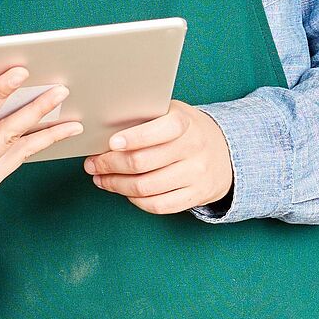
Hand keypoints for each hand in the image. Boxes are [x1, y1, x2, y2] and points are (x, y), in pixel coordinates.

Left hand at [81, 102, 234, 214]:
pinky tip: (124, 192)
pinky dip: (135, 200)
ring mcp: (196, 174)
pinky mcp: (196, 195)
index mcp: (185, 122)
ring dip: (116, 185)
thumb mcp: (172, 113)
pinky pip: (158, 205)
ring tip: (101, 178)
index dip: (133, 138)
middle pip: (142, 162)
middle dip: (110, 165)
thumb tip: (103, 131)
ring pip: (146, 187)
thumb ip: (145, 118)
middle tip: (93, 164)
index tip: (110, 143)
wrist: (225, 152)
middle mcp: (194, 148)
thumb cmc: (185, 130)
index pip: (158, 131)